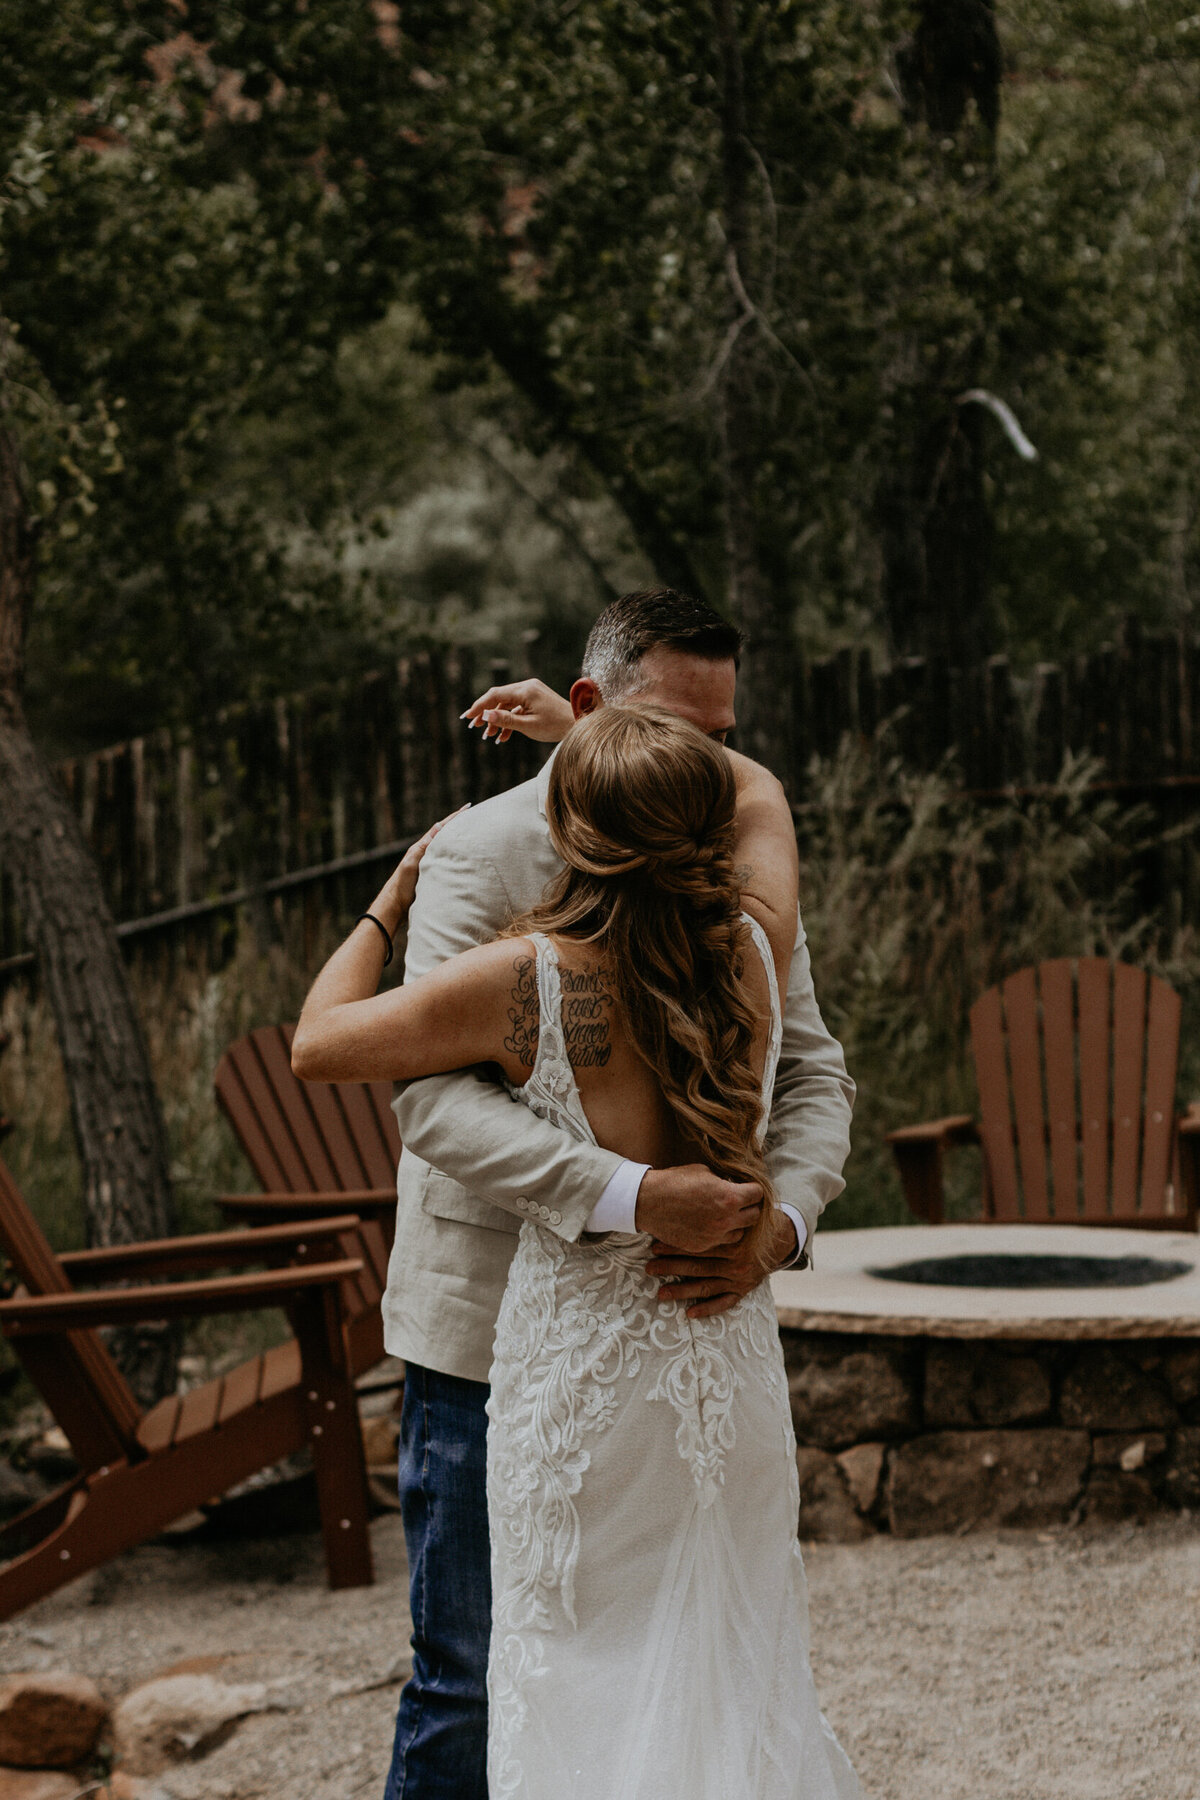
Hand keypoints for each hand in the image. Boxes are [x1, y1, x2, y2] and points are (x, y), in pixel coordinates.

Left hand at [372, 806, 468, 930]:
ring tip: (474, 832)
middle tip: (476, 816)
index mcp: (423, 847)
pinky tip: (465, 856)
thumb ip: (424, 846)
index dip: (455, 818)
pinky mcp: (434, 875)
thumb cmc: (401, 885)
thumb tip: (438, 826)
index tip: (468, 808)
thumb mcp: (412, 863)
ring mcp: (431, 863)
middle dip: (460, 825)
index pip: (441, 828)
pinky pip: (449, 860)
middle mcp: (428, 853)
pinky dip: (458, 855)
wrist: (395, 905)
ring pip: (448, 848)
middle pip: (447, 835)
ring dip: (460, 840)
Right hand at [461, 678, 573, 743]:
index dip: (479, 706)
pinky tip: (503, 736)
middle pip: (499, 697)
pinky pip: (517, 707)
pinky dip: (510, 719)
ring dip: (498, 719)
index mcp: (525, 690)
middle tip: (474, 726)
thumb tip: (485, 716)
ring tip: (489, 735)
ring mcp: (532, 691)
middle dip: (486, 713)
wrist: (579, 723)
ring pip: (507, 704)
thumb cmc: (556, 726)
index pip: (495, 695)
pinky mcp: (535, 698)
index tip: (468, 717)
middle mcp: (527, 686)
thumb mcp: (528, 726)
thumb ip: (506, 720)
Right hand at [633, 1164, 762, 1255]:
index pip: (758, 1194)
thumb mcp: (704, 1172)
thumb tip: (735, 1186)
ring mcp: (714, 1236)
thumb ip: (724, 1183)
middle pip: (755, 1217)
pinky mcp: (702, 1246)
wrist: (648, 1201)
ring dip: (737, 1224)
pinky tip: (709, 1225)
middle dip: (750, 1207)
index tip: (750, 1188)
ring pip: (740, 1234)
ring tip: (726, 1215)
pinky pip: (720, 1242)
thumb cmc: (675, 1181)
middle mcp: (726, 1219)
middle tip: (742, 1202)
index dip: (755, 1189)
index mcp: (729, 1197)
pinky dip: (719, 1234)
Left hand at [646, 1208, 796, 1318]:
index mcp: (734, 1240)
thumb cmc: (753, 1218)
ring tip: (660, 1293)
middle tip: (649, 1267)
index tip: (654, 1245)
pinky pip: (724, 1303)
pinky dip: (708, 1309)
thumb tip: (689, 1188)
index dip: (675, 1245)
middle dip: (671, 1267)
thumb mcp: (738, 1206)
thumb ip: (717, 1203)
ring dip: (682, 1291)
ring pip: (707, 1287)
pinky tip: (690, 1313)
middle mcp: (736, 1262)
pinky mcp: (744, 1290)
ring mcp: (740, 1279)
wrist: (781, 1237)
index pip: (699, 1244)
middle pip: (698, 1266)